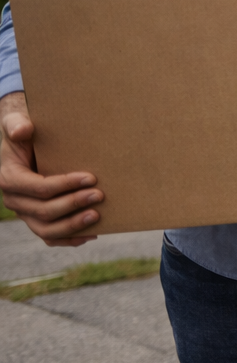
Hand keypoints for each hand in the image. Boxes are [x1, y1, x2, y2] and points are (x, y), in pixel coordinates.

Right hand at [0, 92, 99, 245]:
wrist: (24, 144)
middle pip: (44, 211)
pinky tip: (91, 234)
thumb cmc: (24, 132)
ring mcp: (25, 213)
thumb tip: (24, 130)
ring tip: (97, 215)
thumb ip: (16, 124)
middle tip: (100, 195)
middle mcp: (14, 200)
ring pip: (46, 229)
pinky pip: (49, 237)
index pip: (39, 188)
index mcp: (10, 179)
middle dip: (73, 204)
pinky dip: (69, 239)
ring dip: (73, 225)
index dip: (65, 185)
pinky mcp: (36, 219)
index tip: (90, 178)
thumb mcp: (16, 122)